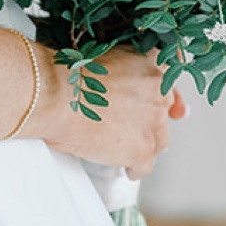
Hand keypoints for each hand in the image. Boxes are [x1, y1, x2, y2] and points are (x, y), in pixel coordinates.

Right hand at [38, 47, 178, 176]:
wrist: (57, 97)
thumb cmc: (71, 76)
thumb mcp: (107, 58)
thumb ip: (129, 69)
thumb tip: (137, 92)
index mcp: (151, 65)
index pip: (169, 84)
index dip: (166, 98)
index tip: (169, 108)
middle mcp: (159, 92)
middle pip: (164, 113)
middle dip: (149, 121)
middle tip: (130, 126)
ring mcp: (153, 122)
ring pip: (159, 141)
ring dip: (143, 143)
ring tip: (123, 146)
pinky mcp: (143, 148)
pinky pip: (146, 165)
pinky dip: (135, 168)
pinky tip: (125, 167)